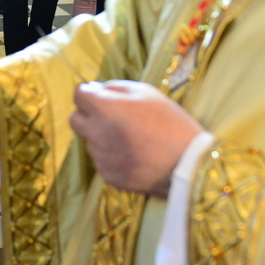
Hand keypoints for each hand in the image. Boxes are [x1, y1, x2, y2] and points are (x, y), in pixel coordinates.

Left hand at [69, 80, 205, 197]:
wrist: (189, 164)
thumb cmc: (170, 122)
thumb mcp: (145, 92)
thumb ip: (114, 88)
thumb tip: (94, 89)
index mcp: (103, 109)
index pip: (78, 95)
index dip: (89, 94)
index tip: (101, 97)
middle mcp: (96, 133)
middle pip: (75, 120)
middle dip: (88, 115)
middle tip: (111, 118)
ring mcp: (101, 158)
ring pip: (90, 142)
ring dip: (102, 137)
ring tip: (132, 140)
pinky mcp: (108, 176)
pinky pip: (102, 162)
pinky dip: (112, 158)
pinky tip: (134, 156)